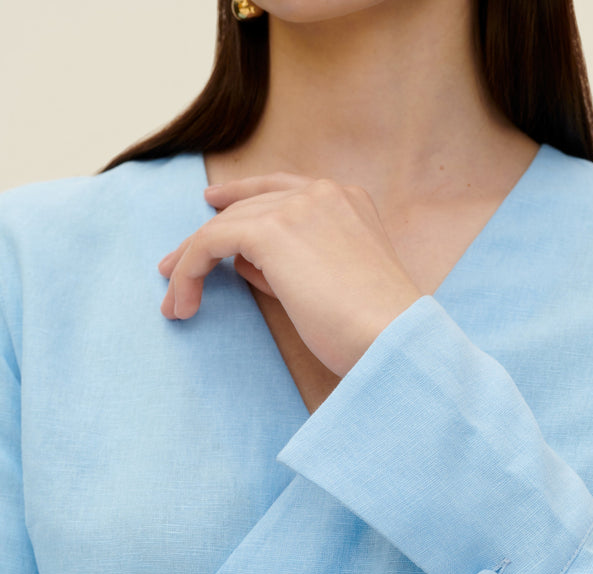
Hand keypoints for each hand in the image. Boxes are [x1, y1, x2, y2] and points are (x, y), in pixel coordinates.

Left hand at [157, 172, 423, 378]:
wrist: (393, 338)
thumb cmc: (375, 330)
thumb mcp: (337, 287)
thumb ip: (294, 265)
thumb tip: (245, 264)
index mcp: (348, 200)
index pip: (282, 189)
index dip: (241, 196)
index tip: (212, 206)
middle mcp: (322, 193)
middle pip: (245, 207)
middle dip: (206, 240)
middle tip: (173, 271)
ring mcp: (297, 208)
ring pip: (222, 226)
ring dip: (190, 264)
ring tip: (175, 303)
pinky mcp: (270, 232)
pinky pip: (210, 243)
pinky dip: (188, 270)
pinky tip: (182, 302)